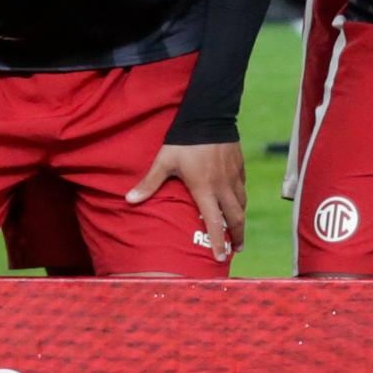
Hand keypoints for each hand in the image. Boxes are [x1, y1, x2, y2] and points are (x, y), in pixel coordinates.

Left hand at [132, 137, 247, 263]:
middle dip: (237, 236)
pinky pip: (242, 187)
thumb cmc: (183, 141)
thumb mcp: (164, 162)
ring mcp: (234, 176)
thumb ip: (149, 183)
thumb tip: (129, 200)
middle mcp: (223, 186)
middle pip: (235, 217)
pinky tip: (237, 201)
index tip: (221, 257)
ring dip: (240, 219)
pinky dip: (241, 199)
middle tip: (236, 250)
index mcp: (205, 189)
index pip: (214, 222)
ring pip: (242, 203)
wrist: (208, 115)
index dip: (218, 242)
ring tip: (238, 230)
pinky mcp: (239, 165)